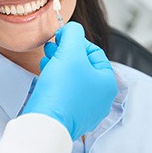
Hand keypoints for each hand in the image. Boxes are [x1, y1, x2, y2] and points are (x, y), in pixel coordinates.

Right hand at [23, 22, 117, 140]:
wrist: (45, 123)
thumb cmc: (60, 90)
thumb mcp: (69, 53)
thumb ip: (73, 34)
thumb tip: (70, 29)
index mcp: (107, 82)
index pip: (92, 51)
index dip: (73, 41)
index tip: (56, 39)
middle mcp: (100, 98)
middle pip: (82, 66)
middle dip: (63, 54)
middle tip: (49, 50)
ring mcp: (85, 109)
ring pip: (71, 79)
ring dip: (58, 67)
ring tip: (45, 64)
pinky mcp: (69, 116)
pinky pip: (64, 94)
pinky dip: (55, 83)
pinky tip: (45, 80)